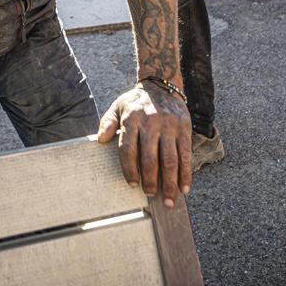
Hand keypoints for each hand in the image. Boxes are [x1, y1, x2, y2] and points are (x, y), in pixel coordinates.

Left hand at [97, 84, 191, 206]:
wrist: (161, 85)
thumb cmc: (135, 102)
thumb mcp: (117, 107)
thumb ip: (108, 123)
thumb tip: (100, 140)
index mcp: (132, 118)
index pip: (128, 148)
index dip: (129, 169)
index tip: (132, 184)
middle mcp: (151, 122)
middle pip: (150, 157)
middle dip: (150, 180)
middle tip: (150, 194)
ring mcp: (169, 125)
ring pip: (170, 159)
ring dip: (170, 182)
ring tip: (168, 199)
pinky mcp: (184, 128)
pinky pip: (185, 154)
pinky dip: (186, 173)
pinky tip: (184, 188)